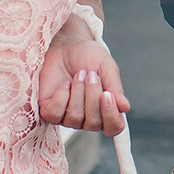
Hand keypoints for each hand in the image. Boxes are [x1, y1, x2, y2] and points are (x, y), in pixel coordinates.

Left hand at [37, 20, 130, 135]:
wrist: (67, 45)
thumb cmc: (89, 57)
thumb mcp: (107, 68)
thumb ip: (115, 88)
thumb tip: (124, 107)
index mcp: (106, 109)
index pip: (113, 128)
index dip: (111, 116)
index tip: (107, 95)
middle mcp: (87, 118)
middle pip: (93, 123)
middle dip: (92, 97)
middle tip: (91, 75)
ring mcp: (67, 116)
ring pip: (74, 118)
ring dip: (77, 93)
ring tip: (79, 75)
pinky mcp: (49, 111)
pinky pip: (55, 114)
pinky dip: (61, 97)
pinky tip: (65, 84)